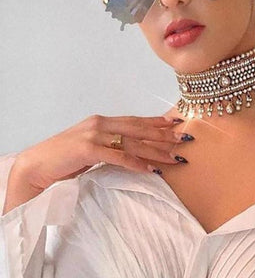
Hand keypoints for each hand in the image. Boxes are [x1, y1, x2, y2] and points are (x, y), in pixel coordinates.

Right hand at [11, 114, 191, 191]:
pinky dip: (136, 163)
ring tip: (174, 157)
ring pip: (133, 143)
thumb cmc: (64, 157)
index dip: (157, 121)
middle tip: (183, 139)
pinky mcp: (88, 149)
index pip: (136, 120)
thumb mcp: (90, 145)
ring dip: (156, 151)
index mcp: (102, 121)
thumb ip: (109, 142)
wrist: (36, 164)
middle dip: (163, 135)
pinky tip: (150, 169)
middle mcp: (101, 124)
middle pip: (139, 129)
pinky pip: (118, 157)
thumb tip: (131, 148)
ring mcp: (94, 135)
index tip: (176, 122)